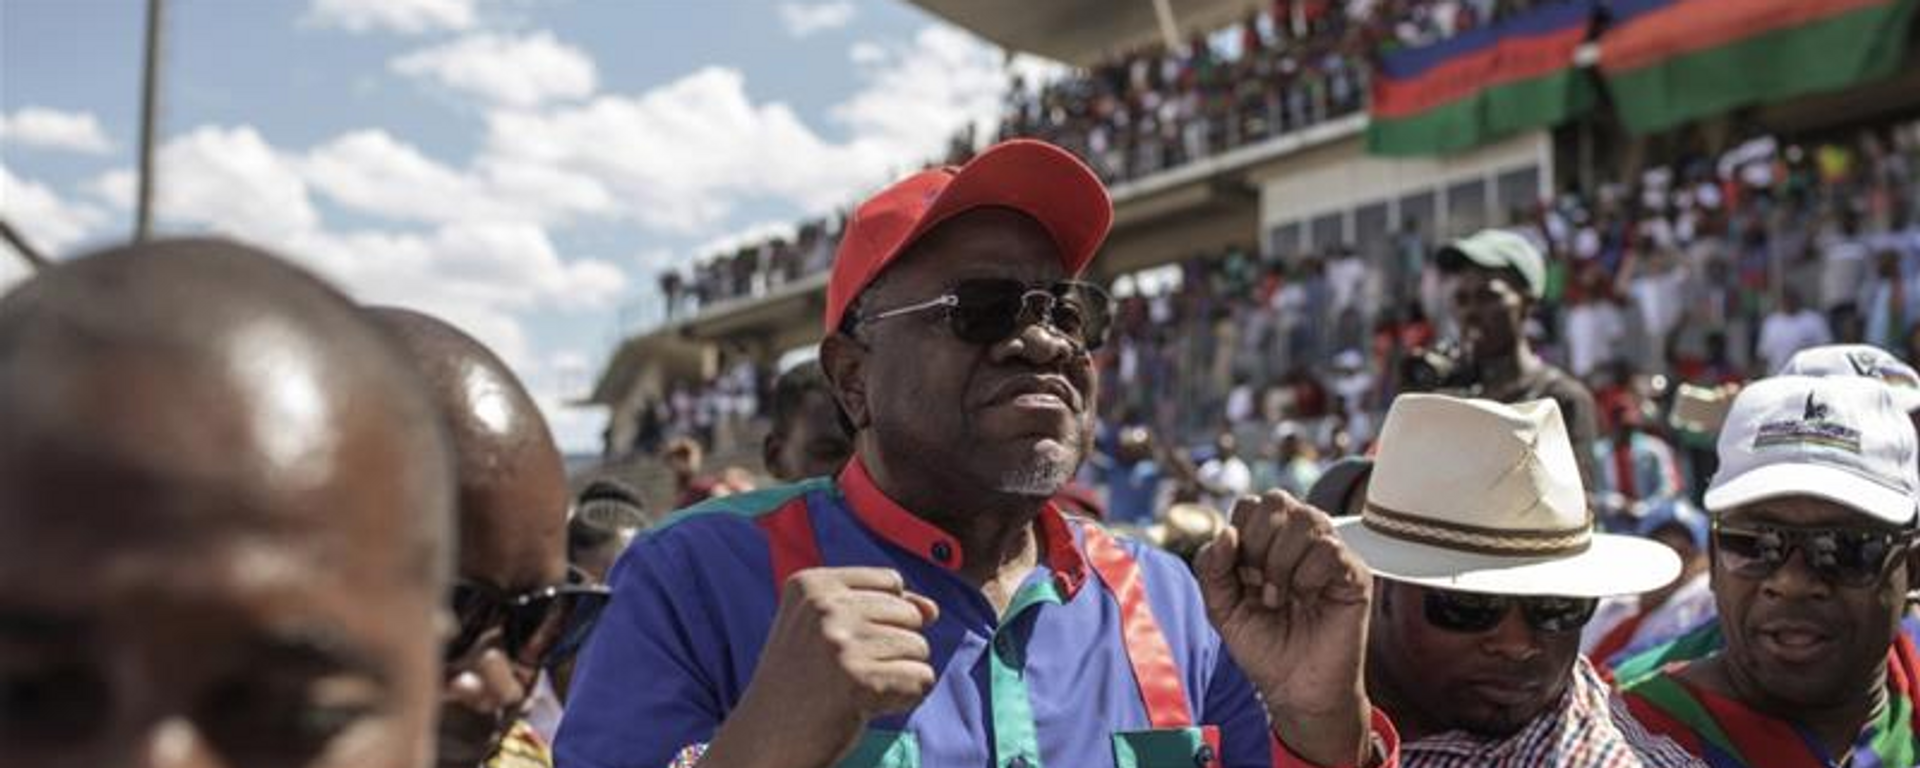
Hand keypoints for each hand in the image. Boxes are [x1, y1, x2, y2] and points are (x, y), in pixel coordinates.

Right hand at [704, 568, 938, 767]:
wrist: (766, 738)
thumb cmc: (802, 680)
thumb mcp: (828, 629)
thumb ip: (883, 608)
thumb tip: (932, 609)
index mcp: (811, 585)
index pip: (891, 582)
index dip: (884, 617)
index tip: (846, 643)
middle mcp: (824, 608)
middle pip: (910, 614)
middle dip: (894, 647)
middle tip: (849, 671)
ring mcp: (841, 644)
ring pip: (919, 647)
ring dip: (898, 674)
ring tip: (857, 688)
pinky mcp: (860, 681)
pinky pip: (921, 678)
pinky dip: (905, 697)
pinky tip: (868, 704)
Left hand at [1196, 491, 1374, 766]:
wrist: (1295, 688)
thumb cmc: (1263, 647)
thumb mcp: (1222, 608)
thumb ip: (1211, 568)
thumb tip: (1226, 532)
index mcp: (1268, 540)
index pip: (1250, 504)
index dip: (1239, 534)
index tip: (1240, 577)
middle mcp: (1300, 539)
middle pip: (1276, 500)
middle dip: (1258, 543)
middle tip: (1259, 585)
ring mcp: (1330, 552)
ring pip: (1306, 518)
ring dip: (1281, 562)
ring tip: (1280, 597)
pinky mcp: (1354, 572)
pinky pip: (1329, 549)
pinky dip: (1307, 576)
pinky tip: (1307, 600)